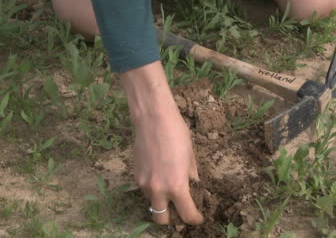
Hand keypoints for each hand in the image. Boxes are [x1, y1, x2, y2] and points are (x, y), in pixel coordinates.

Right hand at [120, 62, 202, 224]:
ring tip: (169, 186)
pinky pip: (145, 190)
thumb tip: (192, 186)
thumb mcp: (190, 156)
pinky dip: (153, 189)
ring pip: (152, 204)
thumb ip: (191, 176)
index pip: (186, 214)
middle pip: (161, 220)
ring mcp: (143, 184)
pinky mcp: (135, 176)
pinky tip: (159, 174)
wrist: (152, 118)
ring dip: (161, 201)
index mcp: (176, 186)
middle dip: (172, 219)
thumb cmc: (177, 134)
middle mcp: (158, 190)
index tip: (198, 218)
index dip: (195, 219)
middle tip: (180, 208)